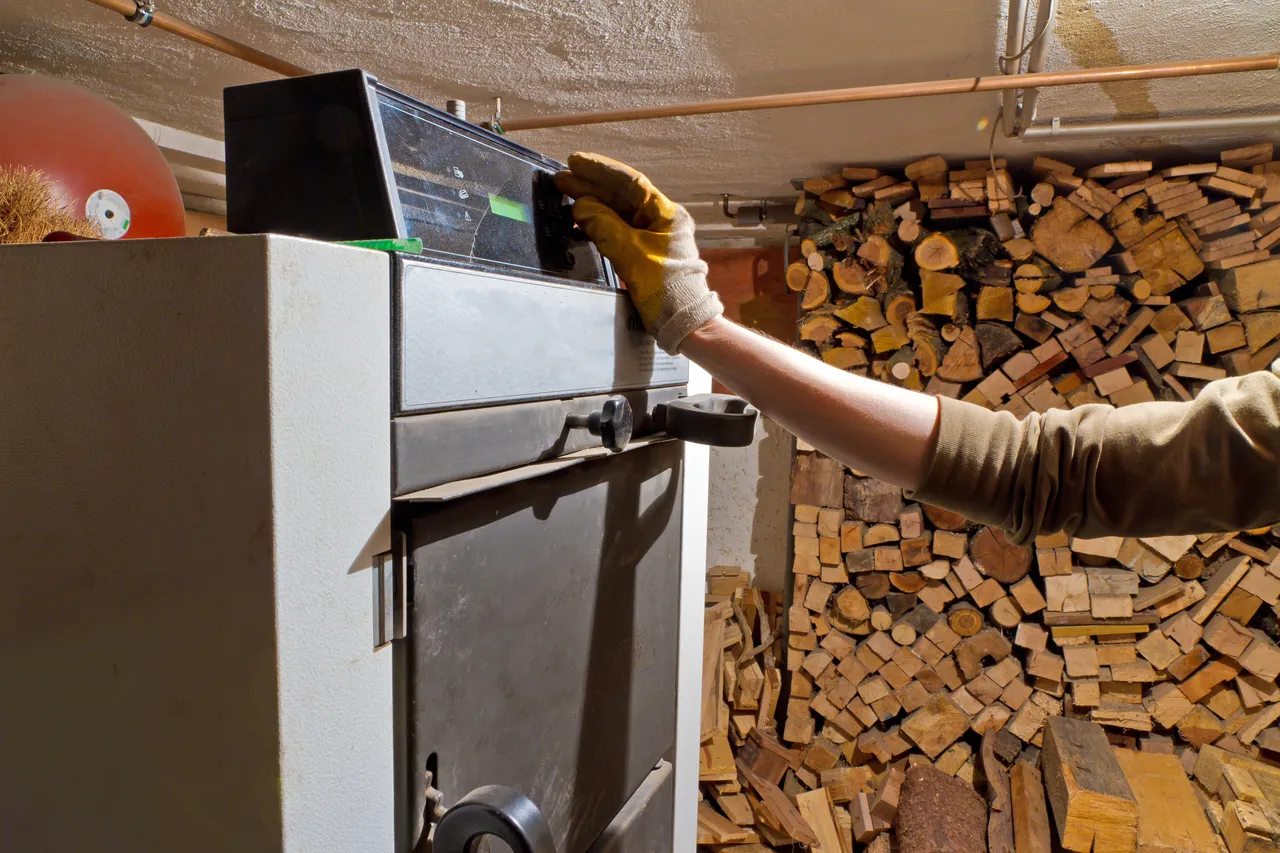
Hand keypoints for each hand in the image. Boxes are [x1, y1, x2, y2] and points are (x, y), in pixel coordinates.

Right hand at [554, 152, 720, 353]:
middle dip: (591, 186)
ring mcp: (653, 236)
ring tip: (567, 197)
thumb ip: (604, 226)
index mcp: (665, 213)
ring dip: (593, 205)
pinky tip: (581, 223)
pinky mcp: (645, 252)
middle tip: (563, 180)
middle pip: (621, 195)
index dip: (601, 170)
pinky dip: (599, 225)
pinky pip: (619, 231)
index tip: (576, 162)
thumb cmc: (667, 289)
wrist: (683, 321)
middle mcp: (661, 220)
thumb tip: (581, 207)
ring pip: (618, 213)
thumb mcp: (631, 254)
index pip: (630, 182)